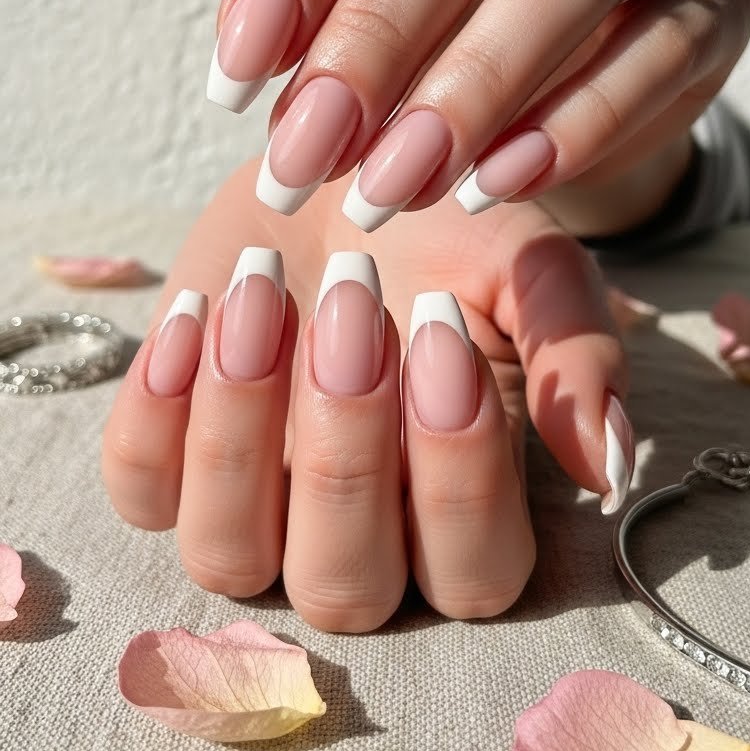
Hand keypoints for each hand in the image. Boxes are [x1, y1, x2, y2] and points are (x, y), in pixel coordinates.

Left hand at [102, 169, 630, 630]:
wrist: (342, 164)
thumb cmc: (446, 227)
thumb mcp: (527, 267)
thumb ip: (573, 358)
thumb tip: (610, 468)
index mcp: (467, 515)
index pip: (474, 571)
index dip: (458, 473)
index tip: (443, 327)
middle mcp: (359, 542)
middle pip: (345, 586)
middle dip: (343, 448)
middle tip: (356, 298)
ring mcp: (253, 514)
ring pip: (228, 554)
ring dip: (240, 426)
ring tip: (261, 294)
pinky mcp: (167, 466)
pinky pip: (138, 488)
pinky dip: (157, 410)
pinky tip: (197, 311)